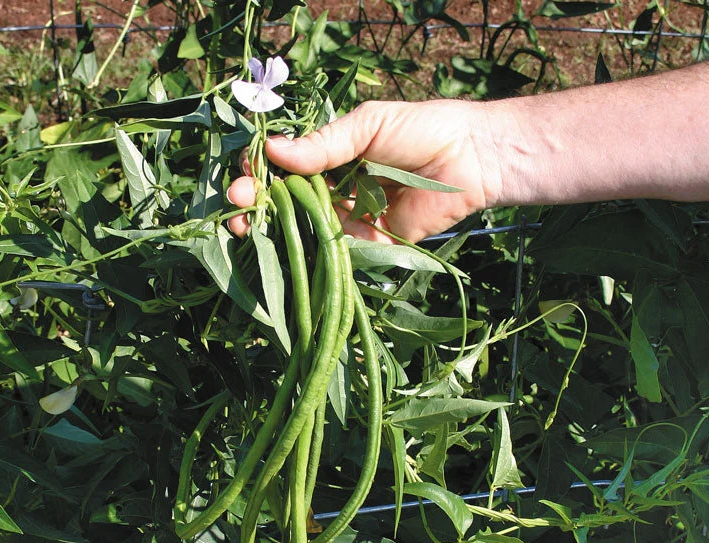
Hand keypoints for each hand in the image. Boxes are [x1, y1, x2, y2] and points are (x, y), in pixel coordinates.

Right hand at [226, 99, 496, 242]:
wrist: (472, 160)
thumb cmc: (423, 130)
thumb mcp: (367, 126)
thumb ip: (323, 143)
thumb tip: (273, 150)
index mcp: (331, 155)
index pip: (283, 165)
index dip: (259, 171)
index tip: (243, 175)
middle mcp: (334, 187)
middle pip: (284, 199)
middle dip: (255, 203)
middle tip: (236, 205)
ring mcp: (348, 218)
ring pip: (301, 227)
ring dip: (271, 229)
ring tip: (246, 227)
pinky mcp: (367, 244)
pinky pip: (333, 251)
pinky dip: (306, 251)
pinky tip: (280, 248)